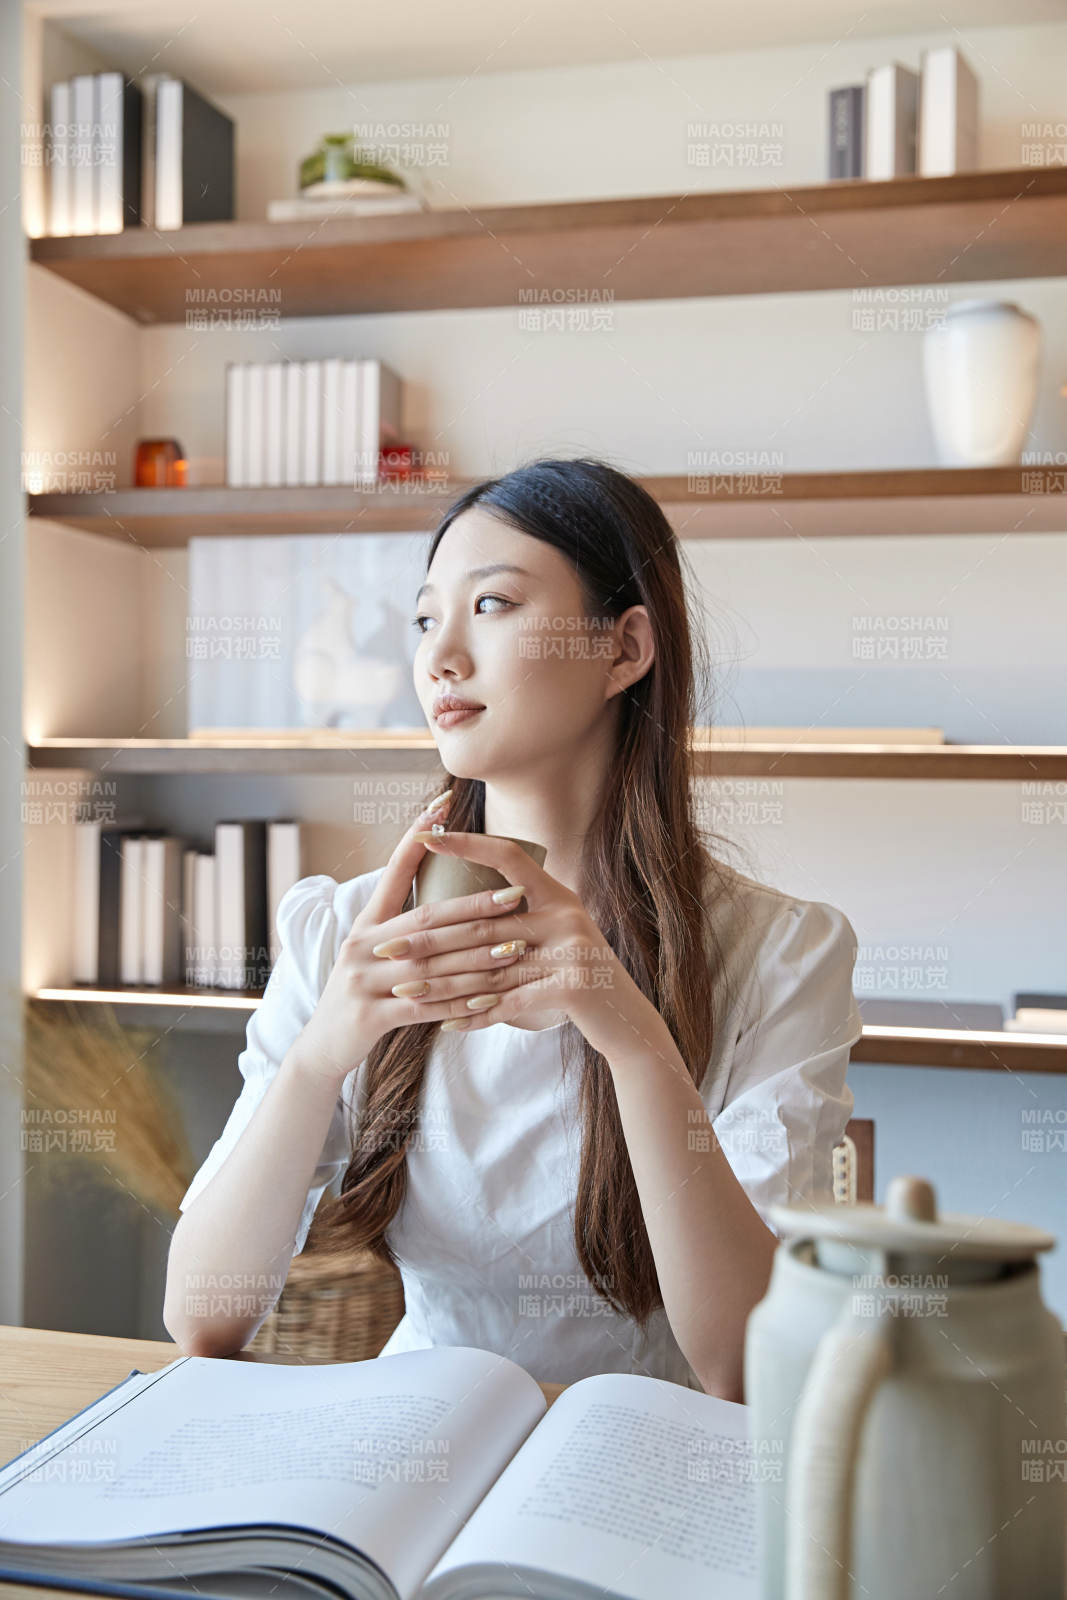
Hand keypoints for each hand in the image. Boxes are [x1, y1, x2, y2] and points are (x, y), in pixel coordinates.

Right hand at [289, 793, 529, 1089]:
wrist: (323, 1046)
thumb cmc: (361, 995)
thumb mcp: (373, 953)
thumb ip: (402, 927)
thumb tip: (445, 896)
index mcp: (365, 924)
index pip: (394, 871)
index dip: (417, 836)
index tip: (443, 804)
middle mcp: (361, 945)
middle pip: (427, 920)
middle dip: (475, 907)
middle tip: (516, 894)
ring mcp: (362, 980)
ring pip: (433, 964)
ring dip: (478, 956)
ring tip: (516, 946)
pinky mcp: (369, 1015)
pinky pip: (426, 1006)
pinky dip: (461, 1001)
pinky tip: (492, 997)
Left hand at [396, 830, 638, 1043]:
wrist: (627, 1021)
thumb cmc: (578, 978)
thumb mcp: (555, 938)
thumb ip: (519, 919)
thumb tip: (462, 907)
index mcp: (557, 894)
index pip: (508, 855)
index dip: (467, 844)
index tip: (425, 835)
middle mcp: (566, 914)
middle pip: (482, 923)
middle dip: (429, 938)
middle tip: (386, 948)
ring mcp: (573, 949)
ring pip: (490, 967)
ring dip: (442, 983)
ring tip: (405, 990)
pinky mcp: (576, 986)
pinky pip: (513, 1002)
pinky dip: (477, 1014)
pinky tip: (447, 1023)